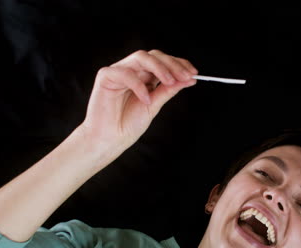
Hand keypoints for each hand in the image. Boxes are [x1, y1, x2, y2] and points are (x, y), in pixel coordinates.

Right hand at [80, 49, 197, 150]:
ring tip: (170, 82)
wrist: (109, 139)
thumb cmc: (128, 124)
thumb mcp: (154, 105)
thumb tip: (189, 79)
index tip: (194, 73)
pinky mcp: (106, 76)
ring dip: (159, 68)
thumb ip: (168, 90)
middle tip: (185, 76)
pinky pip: (125, 73)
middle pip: (155, 56)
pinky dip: (138, 85)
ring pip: (141, 57)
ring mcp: (119, 71)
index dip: (179, 64)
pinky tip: (146, 99)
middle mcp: (133, 70)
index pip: (164, 62)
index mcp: (145, 76)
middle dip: (173, 64)